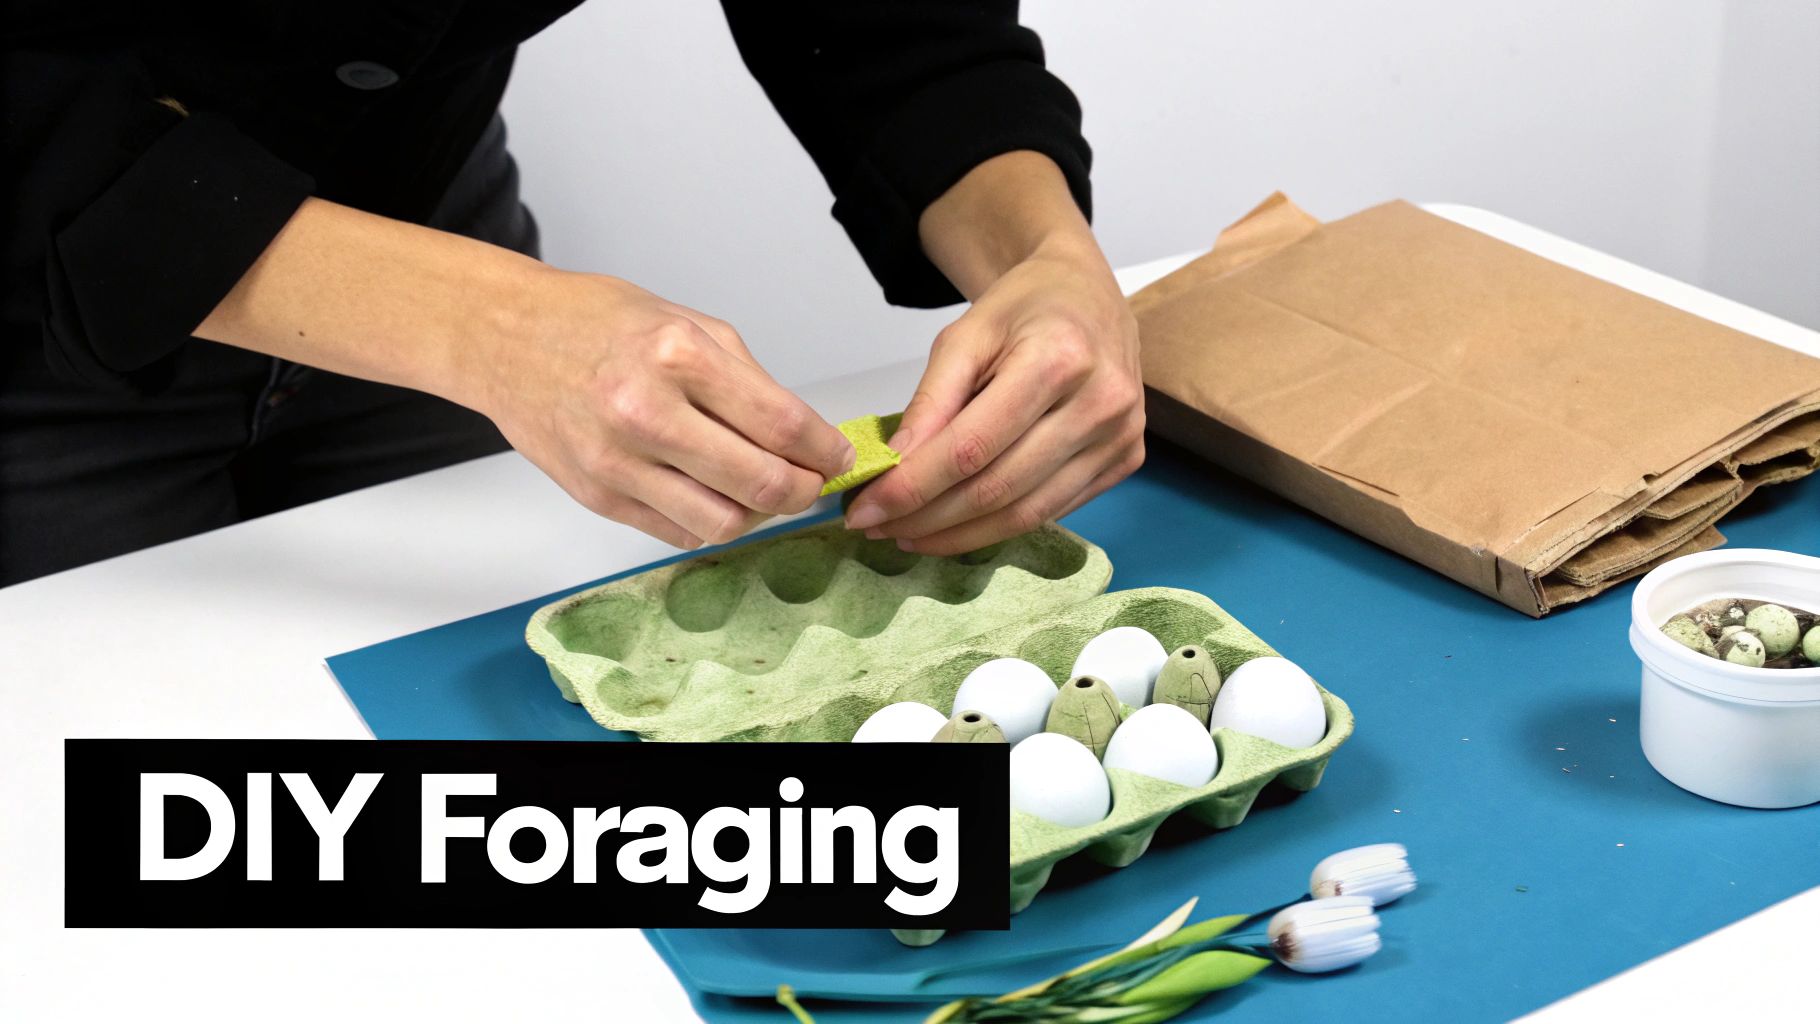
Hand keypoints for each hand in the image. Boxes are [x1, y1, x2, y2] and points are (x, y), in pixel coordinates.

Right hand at [475, 270, 854, 548]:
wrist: (506, 339)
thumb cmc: (597, 324)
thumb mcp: (687, 322)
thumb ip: (747, 380)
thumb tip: (803, 436)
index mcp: (679, 355)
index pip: (782, 424)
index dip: (825, 450)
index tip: (836, 456)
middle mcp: (647, 412)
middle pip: (762, 484)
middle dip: (803, 490)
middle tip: (809, 481)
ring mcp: (619, 461)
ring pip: (724, 522)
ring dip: (757, 514)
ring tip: (758, 489)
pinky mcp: (598, 496)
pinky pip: (678, 532)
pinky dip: (709, 520)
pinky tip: (710, 493)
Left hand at [843, 237, 1143, 553]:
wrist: (1085, 294)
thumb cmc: (1023, 308)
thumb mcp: (963, 335)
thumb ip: (930, 400)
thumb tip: (895, 467)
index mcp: (1058, 360)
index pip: (970, 447)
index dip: (912, 487)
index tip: (865, 509)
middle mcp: (1100, 403)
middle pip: (997, 487)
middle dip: (927, 517)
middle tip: (877, 527)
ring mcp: (1120, 437)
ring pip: (1025, 513)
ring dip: (959, 534)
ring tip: (909, 534)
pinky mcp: (1127, 460)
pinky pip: (1052, 511)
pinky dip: (999, 526)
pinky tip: (958, 527)